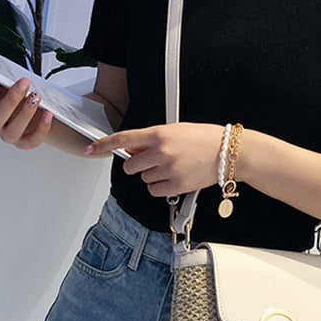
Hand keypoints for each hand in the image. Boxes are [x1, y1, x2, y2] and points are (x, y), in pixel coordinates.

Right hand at [0, 62, 52, 149]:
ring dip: (26, 112)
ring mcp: (8, 135)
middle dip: (11, 99)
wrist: (32, 114)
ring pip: (14, 129)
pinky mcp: (24, 143)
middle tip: (23, 83)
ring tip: (36, 97)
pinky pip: (32, 140)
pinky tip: (47, 114)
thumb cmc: (12, 98)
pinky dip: (41, 128)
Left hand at [86, 123, 223, 196]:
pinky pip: (155, 190)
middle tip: (152, 162)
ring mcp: (168, 170)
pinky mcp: (176, 185)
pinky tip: (174, 178)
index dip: (104, 145)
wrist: (228, 152)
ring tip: (173, 167)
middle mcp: (161, 152)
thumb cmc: (204, 139)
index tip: (91, 149)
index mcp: (159, 134)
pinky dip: (161, 187)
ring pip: (144, 179)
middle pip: (131, 166)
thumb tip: (134, 151)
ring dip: (152, 176)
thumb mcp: (176, 130)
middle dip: (137, 166)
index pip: (124, 139)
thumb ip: (152, 139)